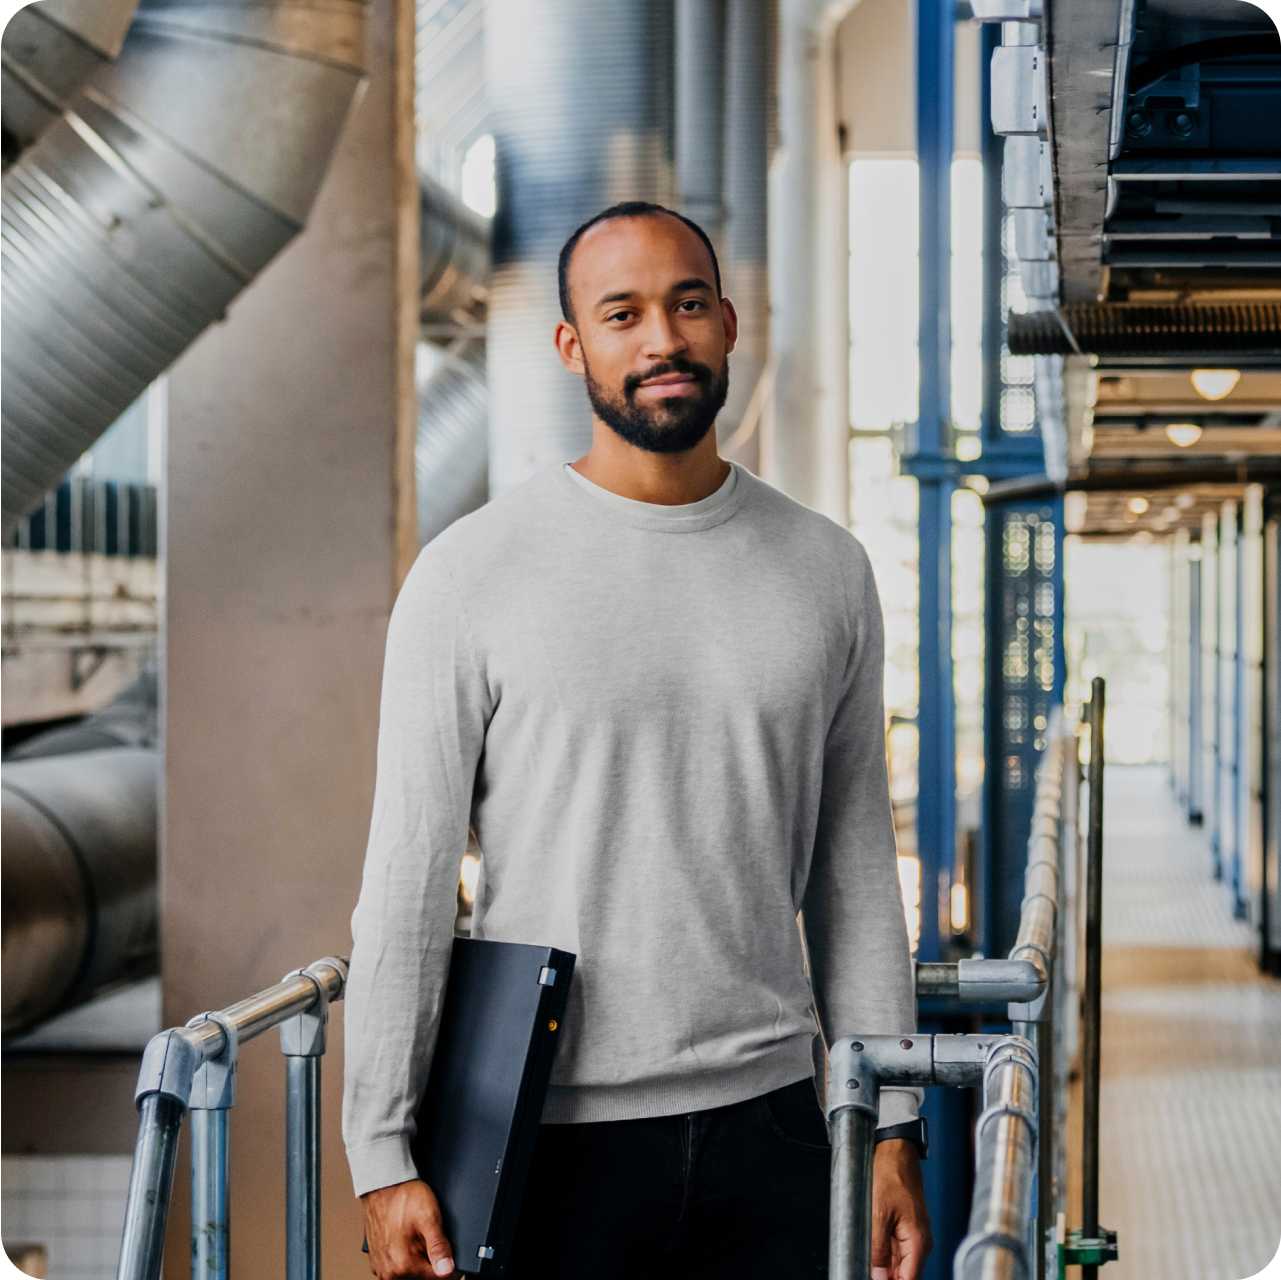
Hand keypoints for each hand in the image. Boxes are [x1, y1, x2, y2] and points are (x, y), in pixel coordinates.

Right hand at [361, 1179, 455, 1278]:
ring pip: (411, 1272)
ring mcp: (381, 1266)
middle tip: (430, 1237)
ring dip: (419, 1258)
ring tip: (417, 1235)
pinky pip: (398, 1266)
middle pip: (423, 1276)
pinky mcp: (377, 1260)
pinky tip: (408, 1238)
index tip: (451, 1252)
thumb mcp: (429, 1217)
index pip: (437, 1277)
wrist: (383, 1184)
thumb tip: (448, 1269)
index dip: (450, 1264)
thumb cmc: (403, 1197)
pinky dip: (406, 1256)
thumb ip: (439, 1246)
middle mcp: (389, 1271)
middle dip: (431, 1260)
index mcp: (403, 1264)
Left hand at [871, 1139, 932, 1279]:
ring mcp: (911, 1235)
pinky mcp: (903, 1227)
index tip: (872, 1277)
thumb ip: (877, 1248)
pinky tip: (868, 1252)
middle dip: (884, 1276)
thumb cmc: (890, 1173)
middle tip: (863, 1267)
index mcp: (918, 1241)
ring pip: (897, 1263)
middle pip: (902, 1274)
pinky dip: (882, 1254)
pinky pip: (893, 1250)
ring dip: (882, 1266)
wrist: (894, 1150)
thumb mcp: (877, 1213)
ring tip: (863, 1258)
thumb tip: (877, 1276)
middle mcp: (919, 1242)